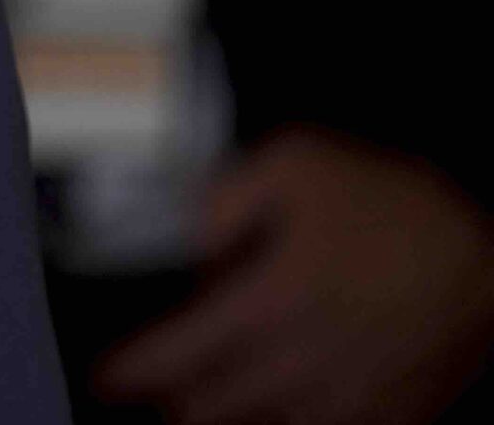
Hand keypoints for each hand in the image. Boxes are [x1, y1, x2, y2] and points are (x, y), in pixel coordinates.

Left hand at [93, 128, 493, 424]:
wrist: (486, 255)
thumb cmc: (391, 202)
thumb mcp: (297, 163)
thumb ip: (223, 200)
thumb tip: (190, 246)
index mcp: (272, 301)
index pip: (179, 354)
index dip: (133, 370)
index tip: (106, 376)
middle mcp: (303, 362)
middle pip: (211, 405)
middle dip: (177, 394)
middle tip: (161, 379)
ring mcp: (349, 398)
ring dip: (228, 412)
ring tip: (211, 391)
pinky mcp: (388, 415)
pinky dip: (286, 421)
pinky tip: (278, 402)